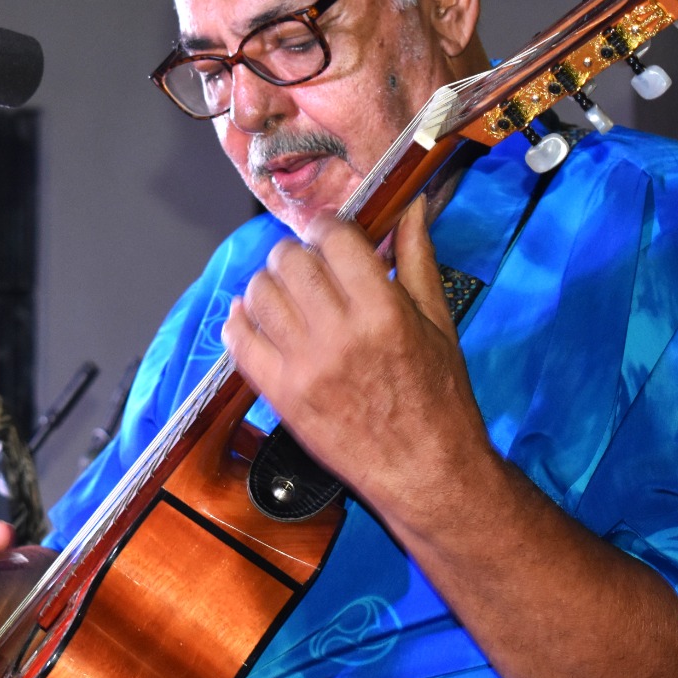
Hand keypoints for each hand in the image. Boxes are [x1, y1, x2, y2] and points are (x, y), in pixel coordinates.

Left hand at [222, 197, 488, 519]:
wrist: (426, 472)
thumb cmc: (439, 400)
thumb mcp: (440, 322)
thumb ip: (418, 257)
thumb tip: (413, 205)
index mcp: (383, 312)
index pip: (334, 238)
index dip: (328, 227)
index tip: (331, 233)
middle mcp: (339, 336)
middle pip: (289, 260)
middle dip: (297, 252)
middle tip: (309, 264)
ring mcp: (303, 367)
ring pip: (258, 293)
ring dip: (269, 283)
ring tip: (287, 292)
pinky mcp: (280, 396)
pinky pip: (237, 341)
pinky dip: (240, 320)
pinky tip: (255, 318)